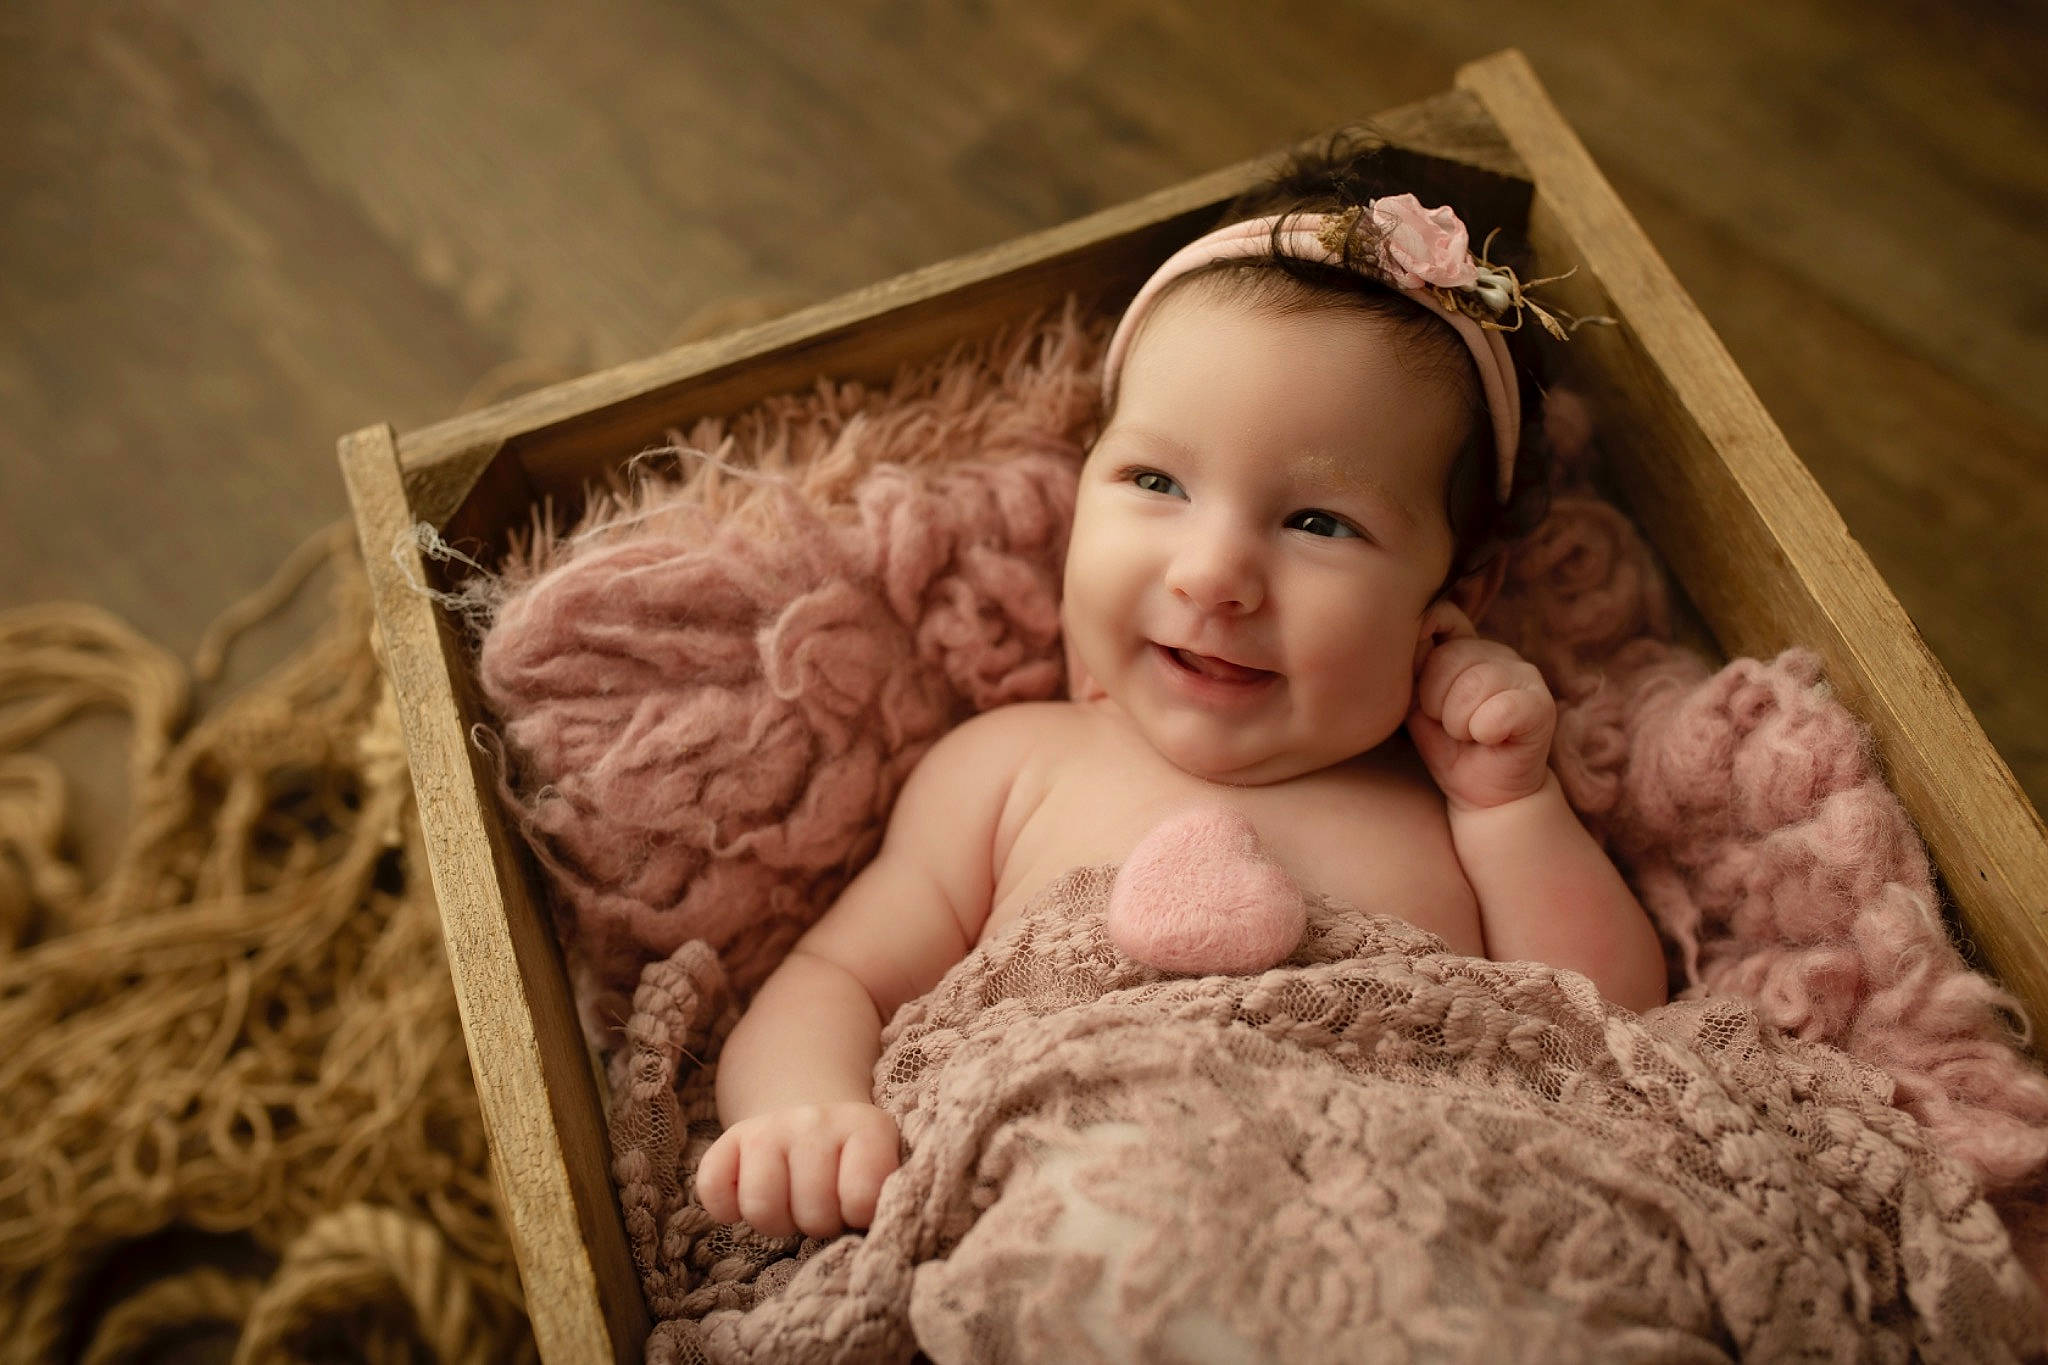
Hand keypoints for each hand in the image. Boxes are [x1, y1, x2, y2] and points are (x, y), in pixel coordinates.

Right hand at [695, 1102, 900, 1238]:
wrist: (813, 1111)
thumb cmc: (851, 1162)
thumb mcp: (880, 1171)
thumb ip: (879, 1201)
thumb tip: (867, 1245)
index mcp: (866, 1127)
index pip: (862, 1197)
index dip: (857, 1216)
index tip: (856, 1207)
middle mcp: (816, 1120)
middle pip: (812, 1212)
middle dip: (818, 1224)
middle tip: (822, 1208)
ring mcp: (769, 1127)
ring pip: (761, 1207)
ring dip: (776, 1222)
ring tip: (791, 1206)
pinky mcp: (730, 1137)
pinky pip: (713, 1190)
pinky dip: (727, 1208)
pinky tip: (749, 1196)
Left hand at [1407, 608, 1555, 811]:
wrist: (1483, 794)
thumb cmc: (1448, 746)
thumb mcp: (1416, 703)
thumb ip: (1411, 666)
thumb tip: (1409, 630)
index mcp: (1467, 645)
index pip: (1440, 617)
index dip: (1421, 662)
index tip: (1427, 700)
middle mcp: (1499, 652)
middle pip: (1448, 658)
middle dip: (1436, 704)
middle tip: (1451, 727)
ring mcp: (1525, 674)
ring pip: (1472, 686)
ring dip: (1459, 724)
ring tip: (1469, 735)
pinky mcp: (1541, 705)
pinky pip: (1498, 712)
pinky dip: (1484, 734)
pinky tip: (1491, 740)